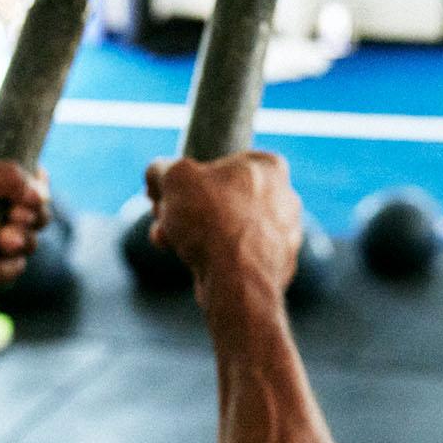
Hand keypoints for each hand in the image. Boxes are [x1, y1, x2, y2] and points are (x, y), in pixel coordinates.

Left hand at [0, 162, 48, 313]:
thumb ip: (2, 175)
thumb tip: (39, 190)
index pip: (19, 177)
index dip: (34, 183)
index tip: (35, 187)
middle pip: (34, 209)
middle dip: (30, 214)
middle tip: (15, 216)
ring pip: (30, 239)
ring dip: (17, 240)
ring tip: (0, 242)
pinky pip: (15, 267)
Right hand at [145, 153, 301, 316]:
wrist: (237, 280)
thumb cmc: (211, 220)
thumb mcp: (174, 177)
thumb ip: (163, 168)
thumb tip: (157, 173)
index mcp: (268, 167)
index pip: (220, 162)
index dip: (186, 177)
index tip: (165, 192)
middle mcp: (284, 197)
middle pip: (220, 197)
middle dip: (185, 209)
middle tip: (162, 217)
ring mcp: (284, 234)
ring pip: (226, 227)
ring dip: (192, 233)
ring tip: (167, 240)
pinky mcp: (277, 265)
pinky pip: (236, 254)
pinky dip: (213, 256)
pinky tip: (189, 261)